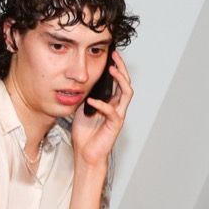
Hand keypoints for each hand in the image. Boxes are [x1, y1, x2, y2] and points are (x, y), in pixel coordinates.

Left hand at [70, 53, 133, 167]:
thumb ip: (86, 95)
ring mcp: (117, 115)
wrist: (85, 152)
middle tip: (115, 57)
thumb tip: (81, 81)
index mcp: (111, 102)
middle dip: (122, 68)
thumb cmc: (84, 133)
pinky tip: (91, 100)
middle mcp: (117, 107)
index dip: (117, 68)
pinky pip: (112, 112)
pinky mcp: (115, 125)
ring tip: (112, 70)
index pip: (118, 81)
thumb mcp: (82, 107)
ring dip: (121, 80)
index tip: (111, 55)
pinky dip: (102, 105)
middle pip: (126, 83)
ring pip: (127, 93)